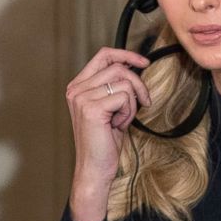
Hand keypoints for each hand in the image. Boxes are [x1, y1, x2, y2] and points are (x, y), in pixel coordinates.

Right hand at [65, 48, 150, 220]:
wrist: (95, 167)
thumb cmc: (105, 139)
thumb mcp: (112, 107)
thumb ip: (116, 86)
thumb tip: (135, 66)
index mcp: (78, 86)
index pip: (104, 55)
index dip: (127, 54)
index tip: (144, 62)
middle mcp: (76, 89)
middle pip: (119, 68)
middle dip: (138, 85)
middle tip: (144, 102)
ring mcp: (82, 98)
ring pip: (125, 83)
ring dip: (132, 103)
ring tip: (121, 119)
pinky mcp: (92, 108)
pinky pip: (125, 97)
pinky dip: (129, 112)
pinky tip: (117, 125)